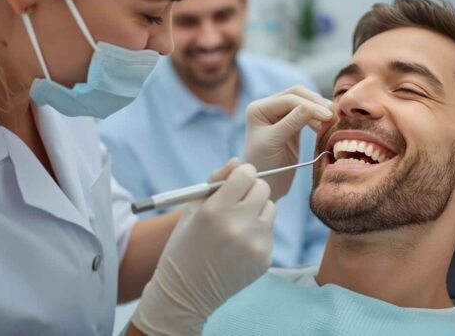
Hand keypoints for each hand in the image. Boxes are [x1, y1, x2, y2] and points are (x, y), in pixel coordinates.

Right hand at [130, 160, 274, 335]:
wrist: (185, 292)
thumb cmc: (184, 245)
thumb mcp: (190, 209)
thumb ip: (215, 180)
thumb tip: (238, 162)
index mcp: (215, 210)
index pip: (247, 174)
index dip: (242, 175)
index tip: (236, 183)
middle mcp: (237, 225)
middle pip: (263, 188)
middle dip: (251, 190)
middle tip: (237, 202)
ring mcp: (253, 244)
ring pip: (270, 208)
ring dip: (257, 211)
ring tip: (237, 225)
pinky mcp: (264, 258)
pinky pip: (268, 232)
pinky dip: (257, 233)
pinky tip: (238, 245)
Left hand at [243, 85, 332, 200]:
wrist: (264, 185)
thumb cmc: (263, 165)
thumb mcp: (273, 142)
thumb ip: (291, 122)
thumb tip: (312, 106)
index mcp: (259, 108)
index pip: (289, 99)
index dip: (309, 105)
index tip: (328, 117)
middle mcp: (268, 108)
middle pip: (297, 95)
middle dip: (316, 103)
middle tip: (334, 115)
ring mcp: (281, 116)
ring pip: (305, 102)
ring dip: (319, 109)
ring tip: (333, 120)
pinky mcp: (292, 126)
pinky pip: (308, 115)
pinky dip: (318, 118)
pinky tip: (327, 126)